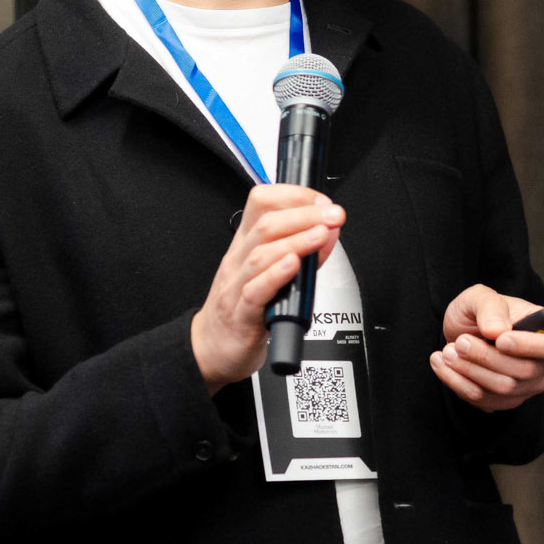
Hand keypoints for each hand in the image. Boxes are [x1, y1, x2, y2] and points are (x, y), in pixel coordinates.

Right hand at [191, 184, 344, 393]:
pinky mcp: (241, 315)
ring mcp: (236, 286)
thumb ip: (301, 252)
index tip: (322, 201)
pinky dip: (276, 275)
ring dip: (296, 241)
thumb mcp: (270, 273)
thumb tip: (328, 232)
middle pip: (266, 225)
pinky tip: (294, 266)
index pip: (261, 202)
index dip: (293, 195)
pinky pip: (255, 291)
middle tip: (333, 215)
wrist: (211, 348)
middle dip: (304, 215)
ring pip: (262, 254)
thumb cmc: (241, 307)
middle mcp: (238, 260)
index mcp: (245, 244)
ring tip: (320, 235)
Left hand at [431, 284, 543, 411]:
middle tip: (460, 342)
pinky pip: (483, 399)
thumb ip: (490, 307)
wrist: (462, 332)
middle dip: (487, 357)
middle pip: (525, 372)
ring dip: (469, 370)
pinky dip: (457, 383)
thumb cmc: (481, 311)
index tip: (501, 340)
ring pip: (503, 388)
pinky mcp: (503, 400)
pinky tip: (441, 364)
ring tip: (447, 351)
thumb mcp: (480, 297)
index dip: (532, 347)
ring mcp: (526, 386)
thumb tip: (497, 330)